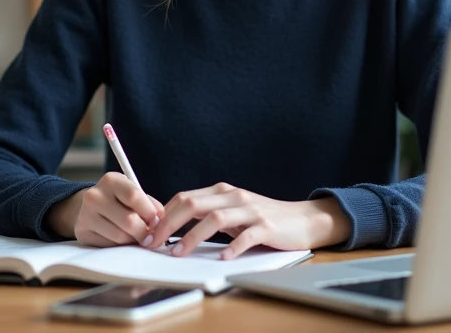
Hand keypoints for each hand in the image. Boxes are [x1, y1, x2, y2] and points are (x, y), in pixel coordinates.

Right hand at [48, 172, 164, 246]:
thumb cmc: (118, 200)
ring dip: (133, 240)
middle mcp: (95, 195)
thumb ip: (149, 204)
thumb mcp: (133, 193)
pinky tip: (121, 239)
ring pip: (120, 236)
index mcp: (111, 180)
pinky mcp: (82, 232)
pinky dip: (120, 246)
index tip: (156, 220)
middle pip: (129, 220)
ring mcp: (86, 215)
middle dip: (144, 231)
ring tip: (134, 236)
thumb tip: (160, 220)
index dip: (150, 212)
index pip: (134, 196)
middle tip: (149, 235)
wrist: (89, 207)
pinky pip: (109, 246)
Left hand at [145, 183, 350, 259]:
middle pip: (192, 204)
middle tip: (153, 243)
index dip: (162, 215)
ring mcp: (250, 210)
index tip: (147, 234)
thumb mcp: (232, 212)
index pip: (183, 198)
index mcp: (221, 192)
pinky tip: (222, 258)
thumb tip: (172, 226)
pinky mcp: (267, 226)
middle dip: (168, 224)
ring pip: (214, 218)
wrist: (302, 219)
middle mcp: (233, 196)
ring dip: (192, 236)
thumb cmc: (262, 218)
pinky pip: (246, 235)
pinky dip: (232, 247)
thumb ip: (207, 215)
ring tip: (178, 253)